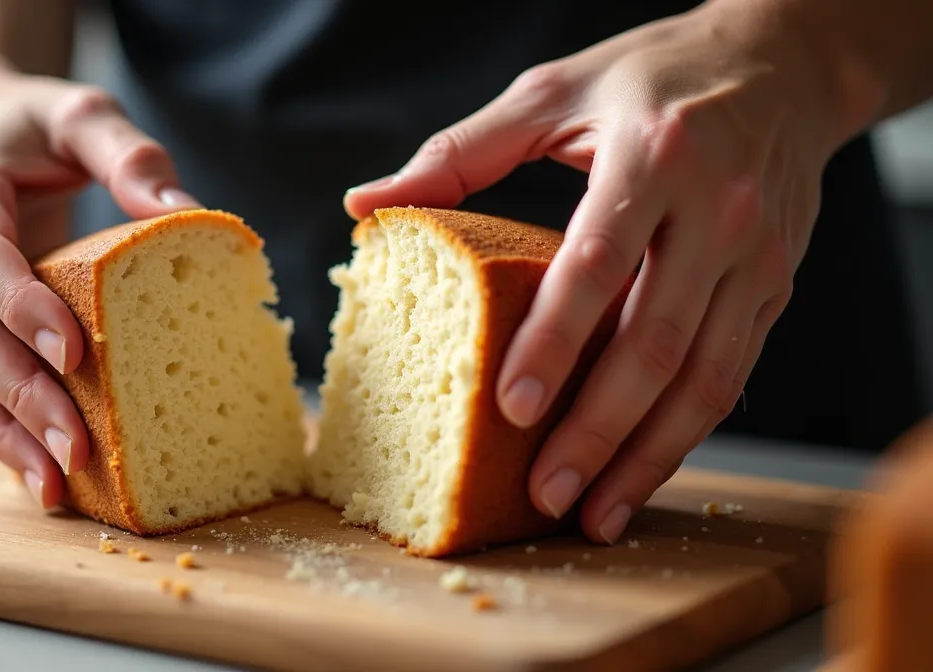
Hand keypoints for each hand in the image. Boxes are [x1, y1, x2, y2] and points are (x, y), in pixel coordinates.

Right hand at [0, 68, 199, 506]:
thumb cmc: (25, 126)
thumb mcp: (79, 113)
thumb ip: (127, 153)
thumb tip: (184, 210)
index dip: (22, 307)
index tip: (74, 351)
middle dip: (20, 395)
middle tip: (76, 445)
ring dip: (6, 434)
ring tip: (59, 485)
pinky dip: (0, 438)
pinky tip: (43, 480)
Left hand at [344, 3, 844, 542]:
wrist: (783, 65)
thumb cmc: (652, 76)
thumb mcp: (553, 91)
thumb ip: (460, 153)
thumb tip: (366, 206)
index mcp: (655, 157)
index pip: (597, 264)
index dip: (554, 342)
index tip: (511, 407)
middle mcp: (719, 211)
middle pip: (655, 341)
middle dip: (598, 430)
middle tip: (545, 492)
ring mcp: (756, 257)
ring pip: (704, 377)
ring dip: (648, 456)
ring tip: (595, 513)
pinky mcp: (774, 288)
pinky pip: (730, 374)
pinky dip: (686, 433)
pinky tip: (641, 473)